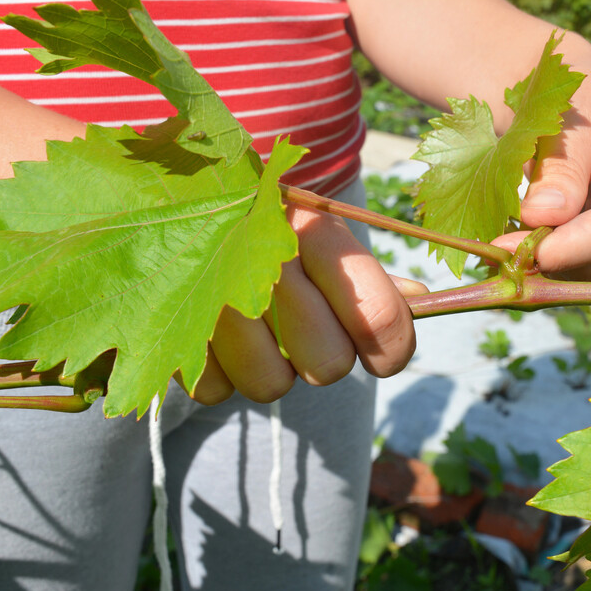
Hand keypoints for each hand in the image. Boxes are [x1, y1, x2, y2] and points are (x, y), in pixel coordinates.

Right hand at [185, 202, 427, 404]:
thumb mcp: (320, 234)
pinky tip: (215, 332)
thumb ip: (369, 274)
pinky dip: (221, 371)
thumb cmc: (266, 225)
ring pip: (273, 386)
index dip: (394, 350)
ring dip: (271, 366)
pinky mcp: (168, 329)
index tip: (385, 355)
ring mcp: (210, 295)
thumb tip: (422, 301)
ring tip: (257, 326)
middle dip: (326, 356)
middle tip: (306, 329)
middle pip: (330, 366)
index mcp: (314, 230)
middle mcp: (264, 261)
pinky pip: (218, 391)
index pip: (379, 317)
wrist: (172, 199)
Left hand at [491, 62, 590, 280]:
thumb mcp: (564, 118)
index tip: (508, 249)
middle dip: (544, 260)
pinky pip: (571, 275)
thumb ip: (558, 168)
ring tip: (497, 241)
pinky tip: (511, 245)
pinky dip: (537, 266)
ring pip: (582, 277)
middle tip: (489, 249)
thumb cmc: (570, 99)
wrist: (566, 105)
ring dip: (537, 267)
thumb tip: (543, 217)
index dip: (563, 249)